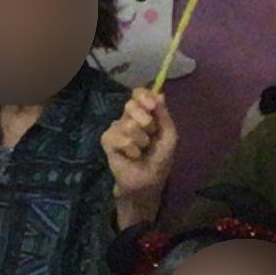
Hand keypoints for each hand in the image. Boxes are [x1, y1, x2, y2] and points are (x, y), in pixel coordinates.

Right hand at [100, 89, 178, 222]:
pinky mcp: (107, 140)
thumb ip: (164, 115)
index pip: (138, 93)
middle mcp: (128, 117)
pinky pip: (119, 138)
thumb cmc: (159, 158)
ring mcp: (116, 128)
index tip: (152, 106)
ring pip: (128, 124)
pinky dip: (130, 149)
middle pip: (131, 105)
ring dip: (141, 141)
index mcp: (144, 112)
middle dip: (146, 122)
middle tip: (150, 136)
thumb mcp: (169, 136)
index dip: (144, 96)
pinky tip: (131, 156)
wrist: (148, 181)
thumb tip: (160, 93)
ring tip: (141, 151)